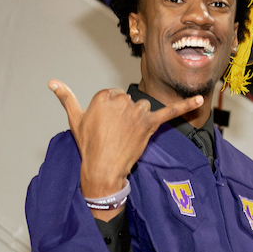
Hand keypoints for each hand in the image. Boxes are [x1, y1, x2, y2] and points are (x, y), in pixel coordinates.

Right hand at [49, 81, 202, 215]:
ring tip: (127, 137)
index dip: (110, 112)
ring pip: (143, 107)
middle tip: (115, 134)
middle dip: (124, 115)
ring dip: (139, 119)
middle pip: (128, 100)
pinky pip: (170, 112)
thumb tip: (52, 82)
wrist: (102, 169)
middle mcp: (120, 101)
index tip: (105, 126)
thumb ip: (66, 97)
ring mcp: (136, 113)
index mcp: (103, 97)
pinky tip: (200, 99)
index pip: (113, 95)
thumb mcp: (75, 120)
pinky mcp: (150, 124)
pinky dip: (186, 106)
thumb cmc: (88, 146)